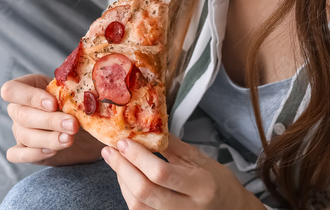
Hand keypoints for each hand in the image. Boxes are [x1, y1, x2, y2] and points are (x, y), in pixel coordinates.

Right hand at [0, 74, 104, 165]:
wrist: (85, 128)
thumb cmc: (77, 104)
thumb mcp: (75, 92)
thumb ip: (72, 89)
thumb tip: (81, 90)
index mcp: (26, 87)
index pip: (11, 90)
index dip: (30, 97)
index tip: (54, 104)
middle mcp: (17, 109)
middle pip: (21, 115)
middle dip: (49, 120)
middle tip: (73, 124)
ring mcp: (18, 130)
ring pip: (25, 135)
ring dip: (49, 138)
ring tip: (70, 139)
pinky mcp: (24, 151)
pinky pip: (16, 155)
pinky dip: (33, 153)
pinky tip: (53, 151)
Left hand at [101, 137, 262, 209]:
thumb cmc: (218, 184)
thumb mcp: (201, 160)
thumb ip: (173, 146)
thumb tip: (147, 127)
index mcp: (202, 186)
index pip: (162, 173)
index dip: (138, 157)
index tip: (124, 141)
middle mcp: (189, 209)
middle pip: (145, 192)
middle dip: (123, 169)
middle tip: (110, 151)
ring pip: (139, 206)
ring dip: (122, 182)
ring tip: (116, 162)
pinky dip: (129, 194)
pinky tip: (126, 179)